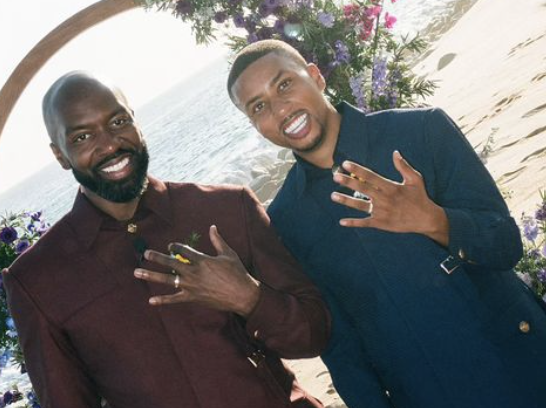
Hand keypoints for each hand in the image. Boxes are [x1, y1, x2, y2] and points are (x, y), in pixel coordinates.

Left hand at [134, 225, 260, 316]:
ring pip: (167, 280)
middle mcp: (193, 272)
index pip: (183, 250)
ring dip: (151, 276)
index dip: (175, 247)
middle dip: (156, 258)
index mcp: (202, 260)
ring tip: (137, 273)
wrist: (242, 294)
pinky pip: (174, 300)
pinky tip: (151, 301)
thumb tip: (212, 227)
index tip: (170, 246)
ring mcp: (191, 286)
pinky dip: (163, 301)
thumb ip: (218, 240)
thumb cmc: (237, 273)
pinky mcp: (192, 298)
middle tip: (145, 254)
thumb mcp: (228, 254)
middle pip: (170, 263)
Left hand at [331, 151, 448, 245]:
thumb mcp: (415, 179)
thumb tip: (395, 152)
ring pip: (360, 205)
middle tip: (335, 176)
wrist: (426, 219)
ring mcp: (382, 212)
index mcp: (391, 187)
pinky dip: (353, 223)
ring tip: (333, 196)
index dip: (357, 169)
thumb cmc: (420, 197)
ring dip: (346, 201)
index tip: (346, 164)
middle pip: (362, 189)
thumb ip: (403, 166)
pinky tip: (342, 221)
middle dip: (348, 182)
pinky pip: (365, 223)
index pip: (370, 176)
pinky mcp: (381, 223)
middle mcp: (384, 199)